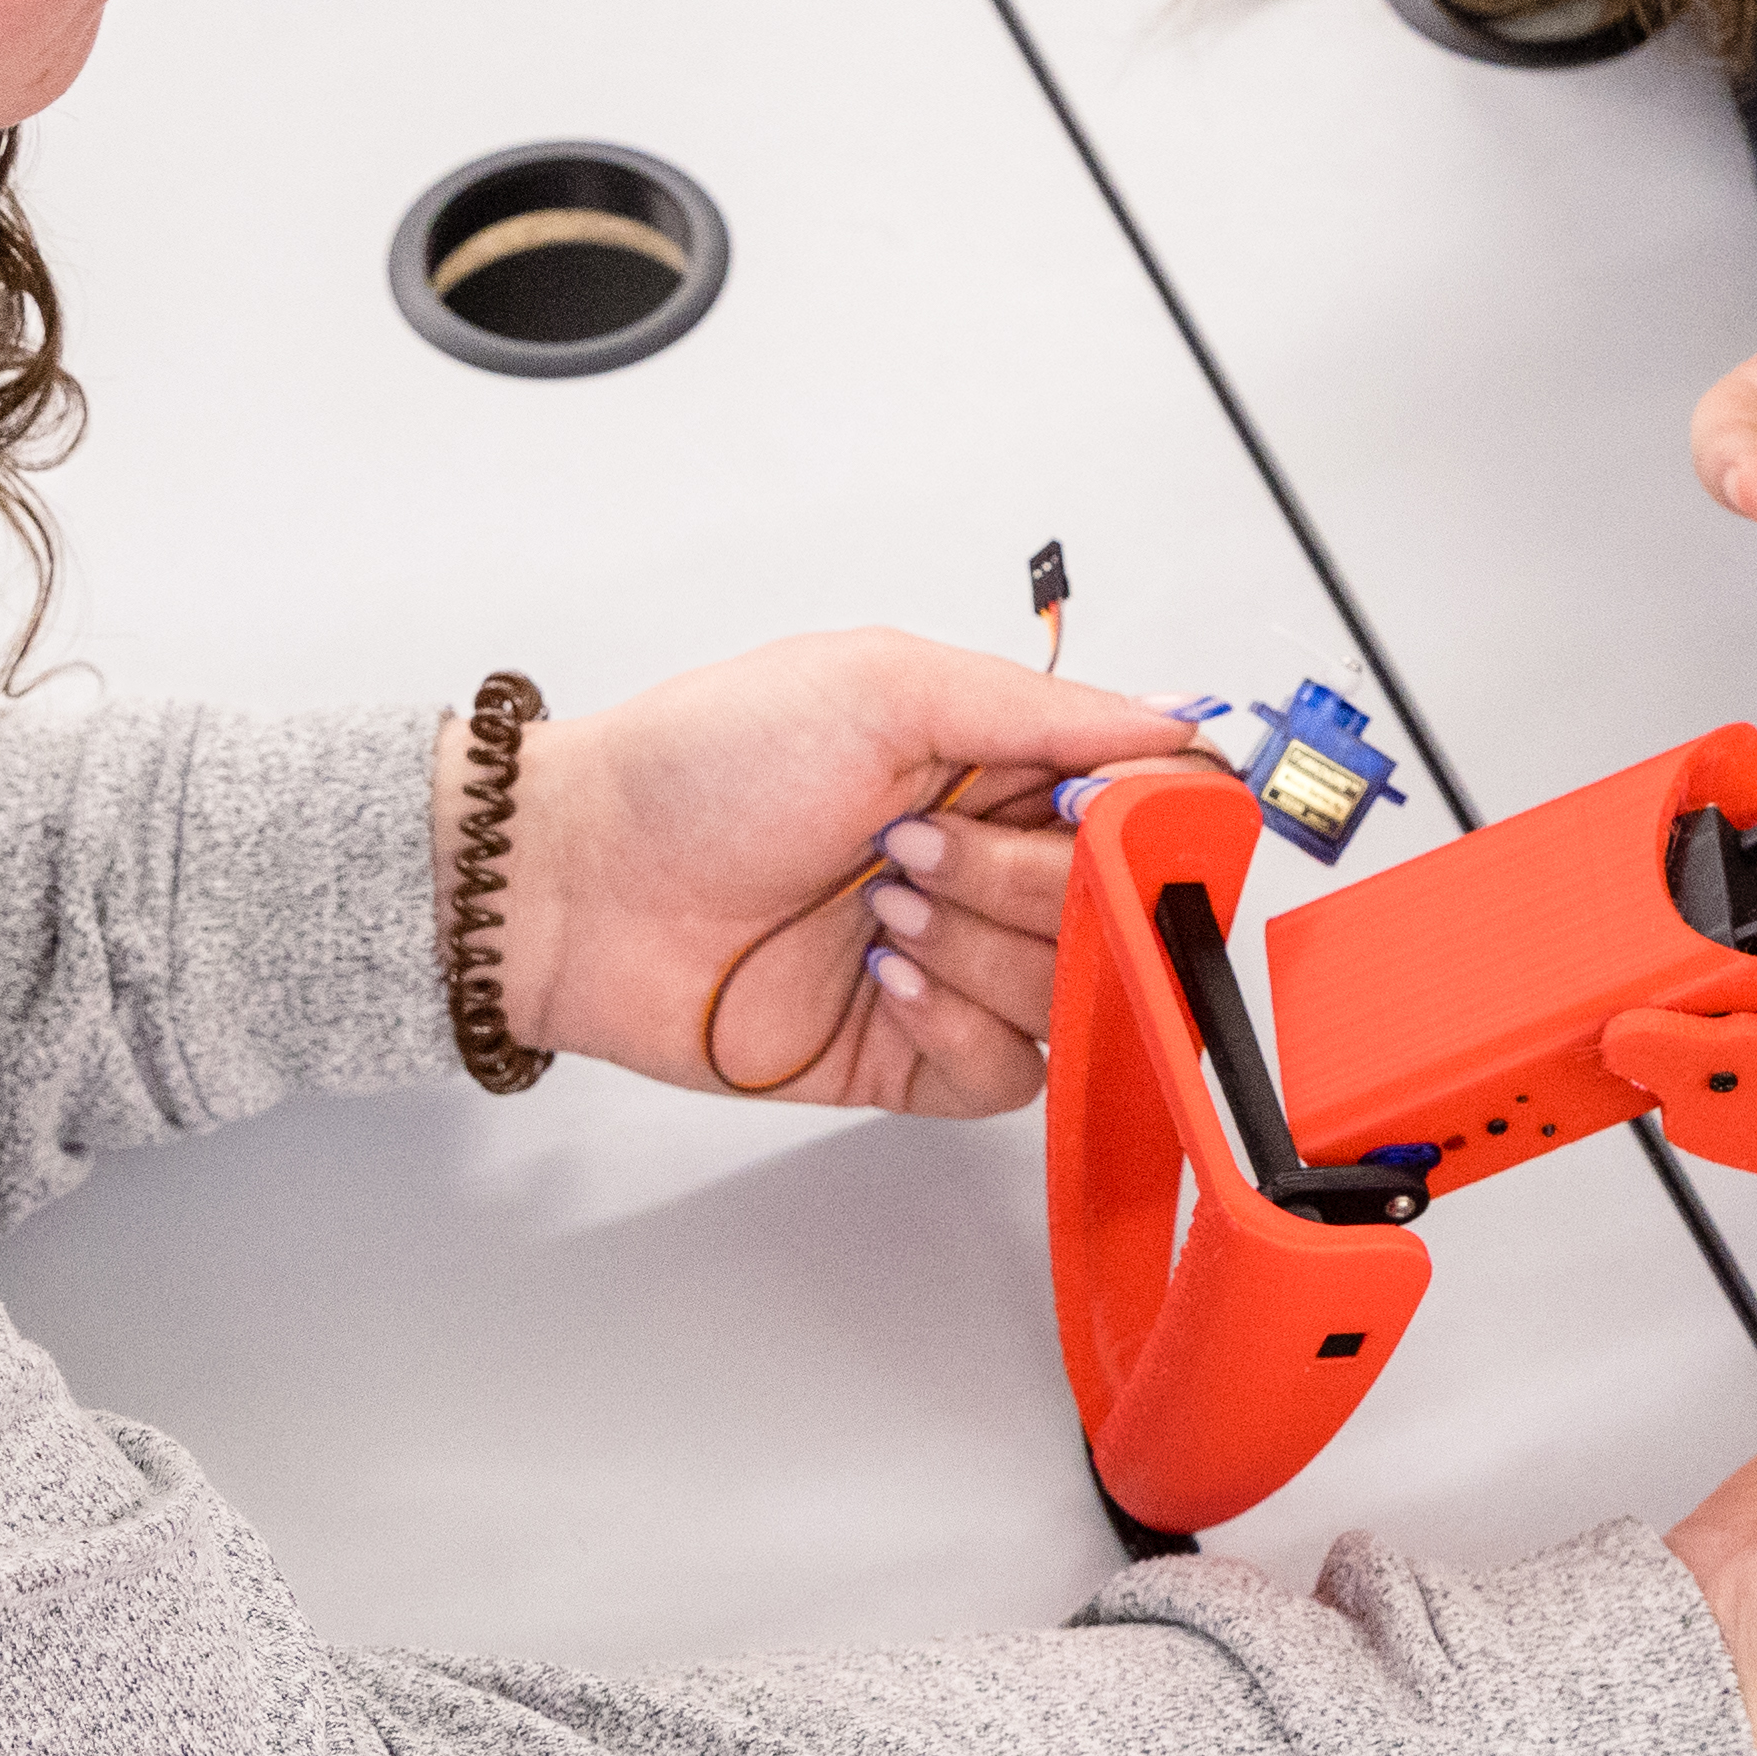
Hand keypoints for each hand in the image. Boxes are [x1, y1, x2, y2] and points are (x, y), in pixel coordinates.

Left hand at [486, 630, 1220, 1118]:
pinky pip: (1010, 1071)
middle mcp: (988, 864)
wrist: (582, 883)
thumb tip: (1175, 721)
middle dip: (1029, 878)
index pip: (1149, 803)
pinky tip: (881, 981)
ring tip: (882, 907)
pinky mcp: (912, 1054)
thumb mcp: (881, 684)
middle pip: (1119, 906)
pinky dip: (958, 1026)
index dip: (1152, 820)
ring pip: (1073, 992)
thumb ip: (1044, 710)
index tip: (1108, 816)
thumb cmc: (700, 766)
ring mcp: (955, 964)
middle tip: (920, 846)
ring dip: (982, 950)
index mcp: (995, 765)